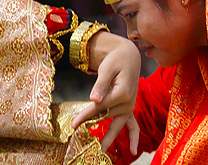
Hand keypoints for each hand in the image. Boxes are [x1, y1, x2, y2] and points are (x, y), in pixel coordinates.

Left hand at [67, 31, 141, 150]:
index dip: (85, 116)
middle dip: (93, 127)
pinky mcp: (129, 108)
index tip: (73, 125)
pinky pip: (133, 126)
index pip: (99, 107)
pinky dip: (134, 138)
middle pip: (106, 117)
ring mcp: (130, 106)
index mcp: (122, 93)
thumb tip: (94, 99)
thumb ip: (100, 84)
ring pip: (118, 125)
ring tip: (102, 151)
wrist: (130, 56)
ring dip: (110, 137)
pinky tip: (134, 151)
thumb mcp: (107, 68)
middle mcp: (128, 102)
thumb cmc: (116, 60)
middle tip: (81, 139)